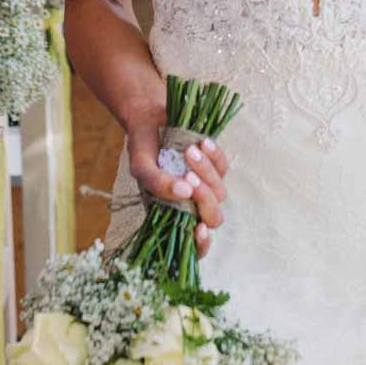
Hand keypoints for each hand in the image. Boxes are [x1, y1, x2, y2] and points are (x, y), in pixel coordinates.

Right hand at [125, 125, 224, 256]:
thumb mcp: (141, 166)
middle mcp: (190, 204)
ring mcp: (205, 186)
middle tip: (188, 176)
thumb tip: (184, 192)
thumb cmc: (143, 148)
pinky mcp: (214, 166)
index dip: (200, 244)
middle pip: (213, 218)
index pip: (192, 245)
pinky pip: (224, 167)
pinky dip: (215, 155)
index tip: (198, 228)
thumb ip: (156, 183)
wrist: (150, 119)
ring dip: (206, 172)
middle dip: (205, 200)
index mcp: (171, 214)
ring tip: (187, 150)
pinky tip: (201, 142)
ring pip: (220, 193)